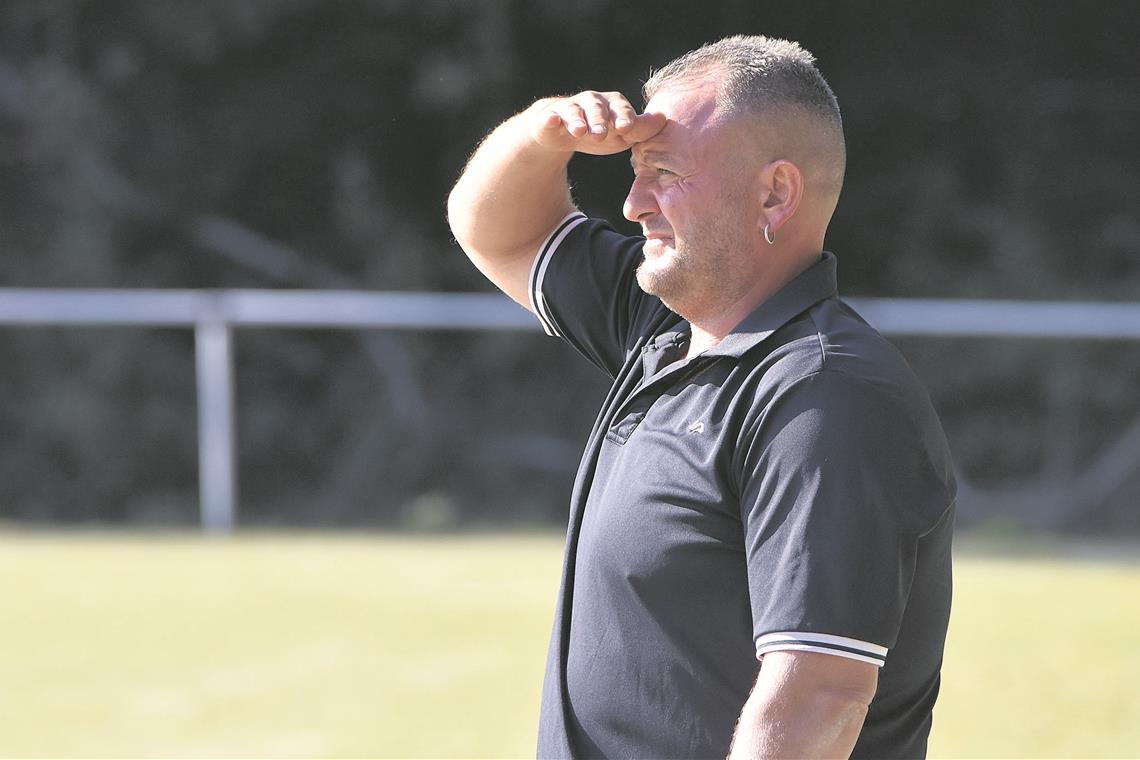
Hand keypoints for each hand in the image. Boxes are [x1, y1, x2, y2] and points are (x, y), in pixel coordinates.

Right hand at [530, 90, 666, 155]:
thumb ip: (641, 129)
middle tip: (602, 135)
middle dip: (600, 120)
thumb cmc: (599, 132)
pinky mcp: (549, 118)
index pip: (620, 108)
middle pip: (596, 107)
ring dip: (577, 120)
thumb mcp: (622, 135)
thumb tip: (663, 119)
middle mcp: (591, 101)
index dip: (623, 117)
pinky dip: (550, 119)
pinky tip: (551, 122)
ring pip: (573, 111)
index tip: (626, 128)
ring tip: (580, 131)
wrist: (562, 133)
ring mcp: (569, 108)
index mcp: (612, 104)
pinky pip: (549, 117)